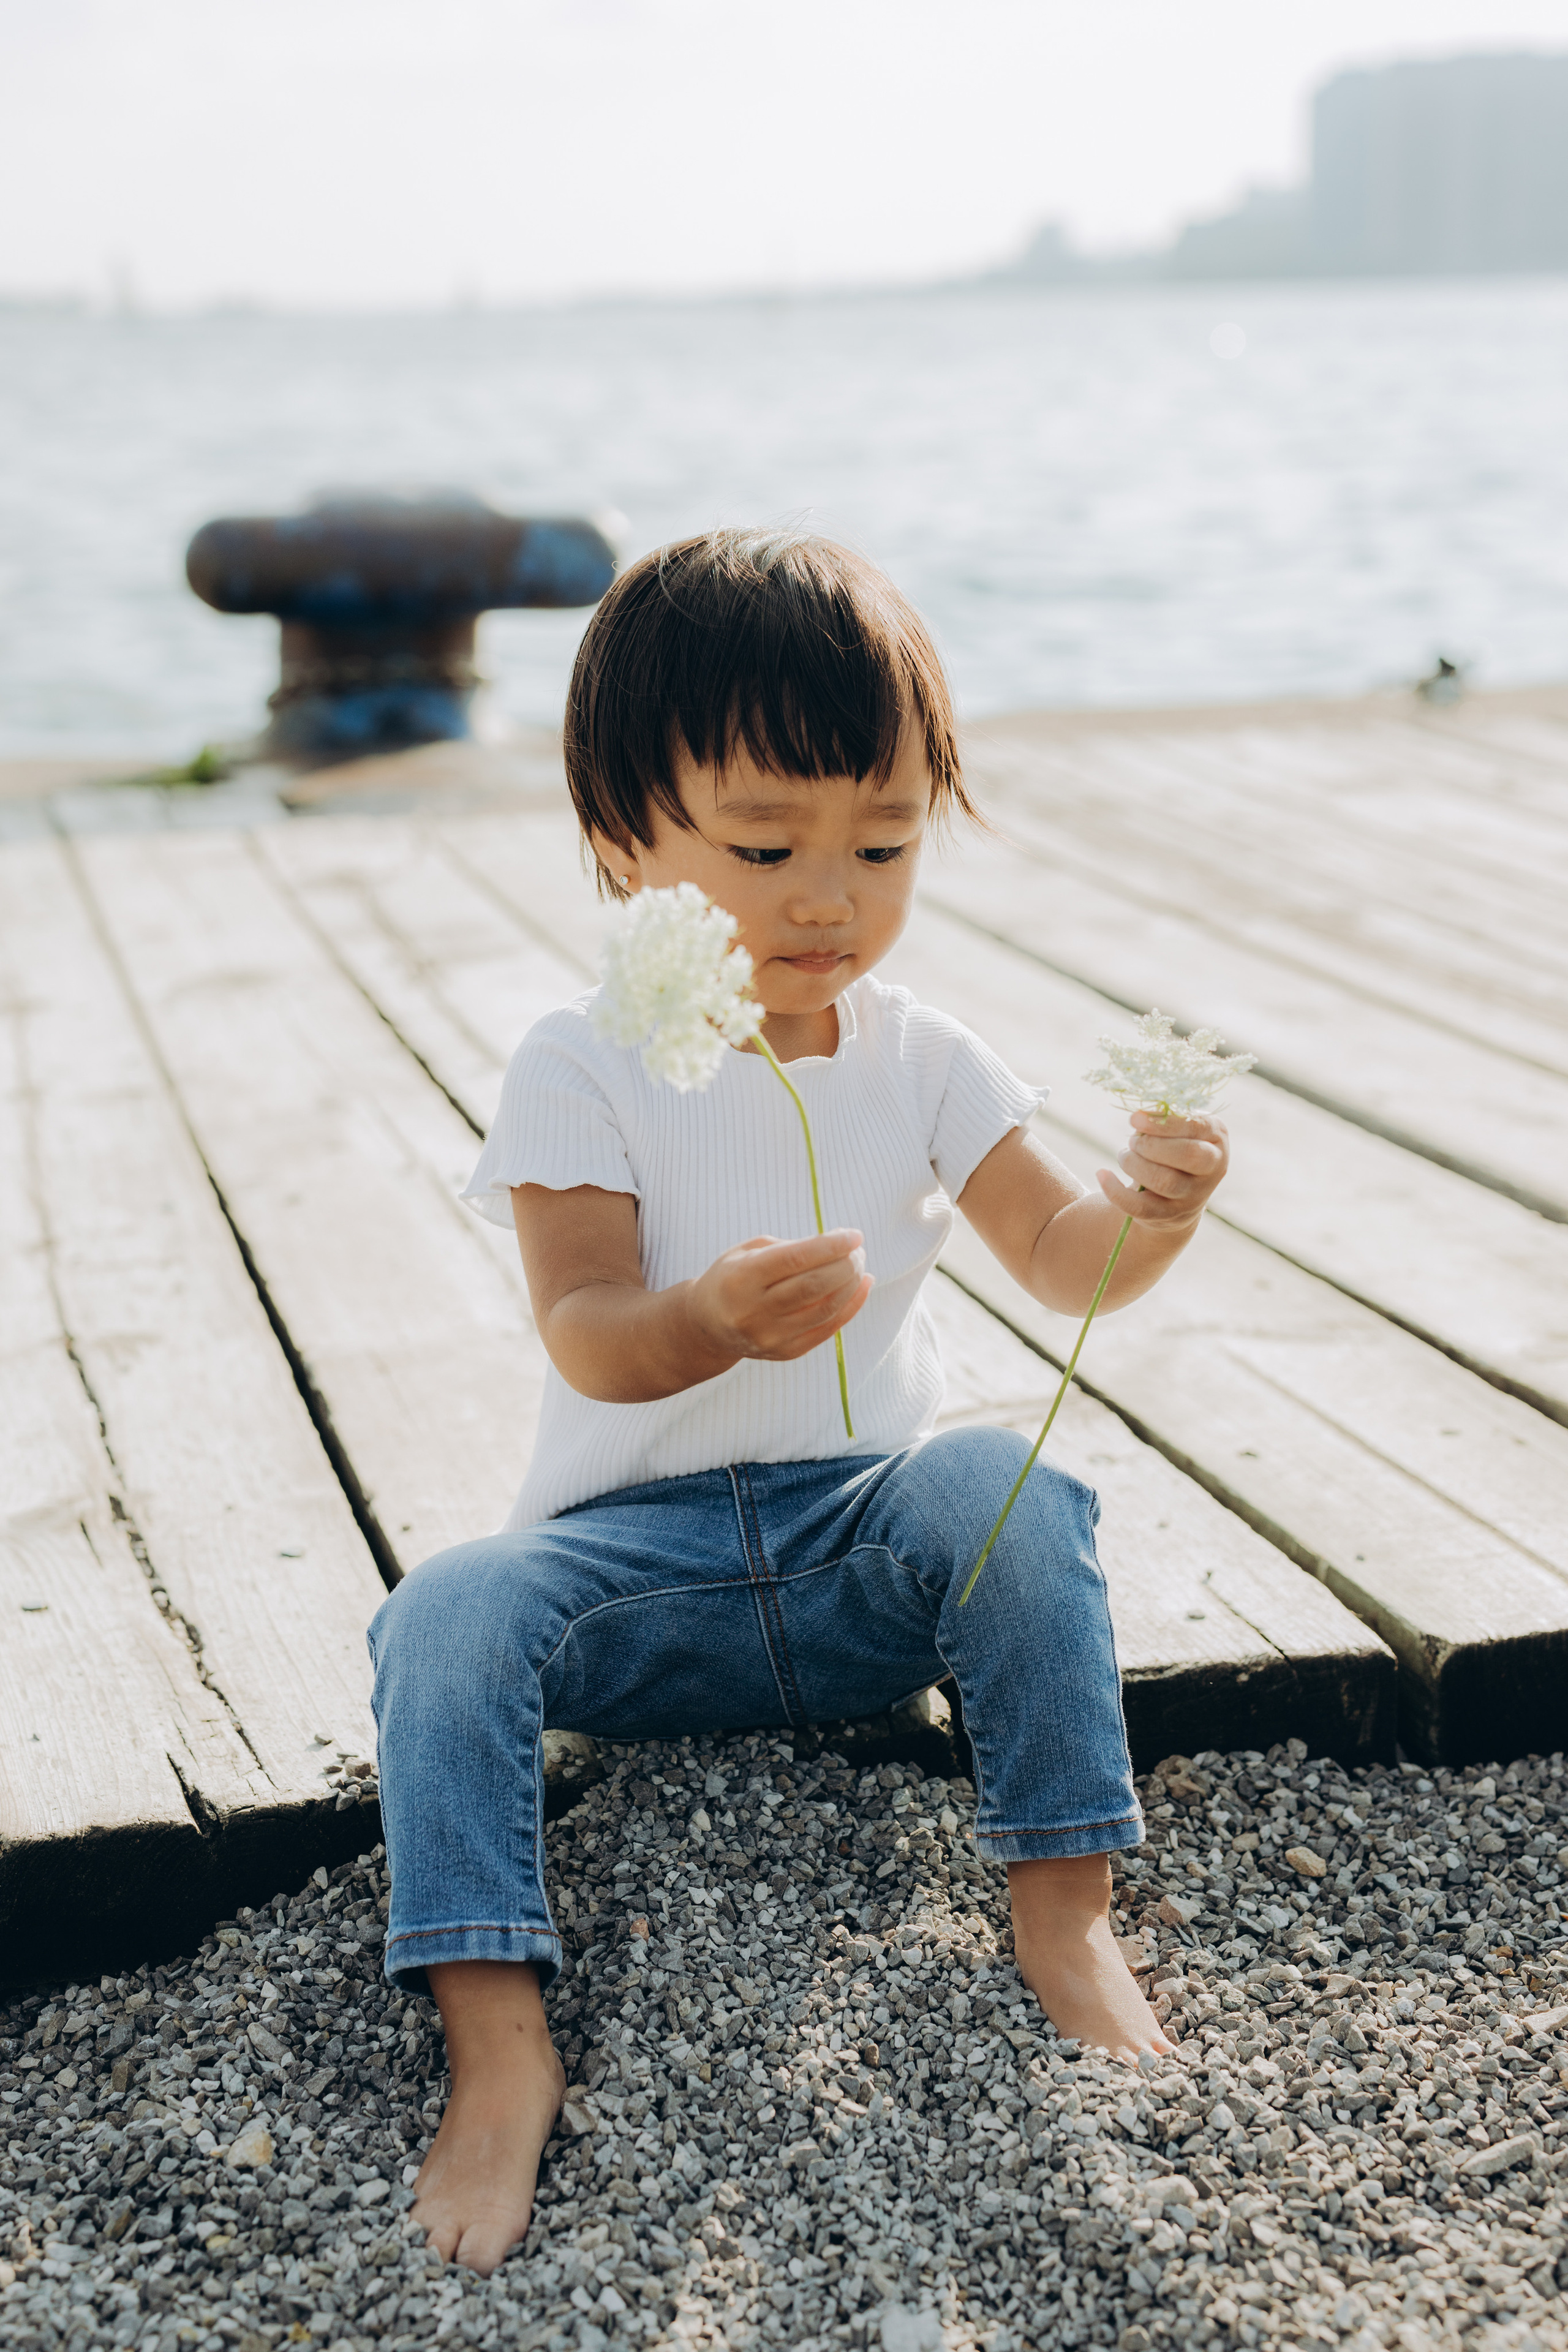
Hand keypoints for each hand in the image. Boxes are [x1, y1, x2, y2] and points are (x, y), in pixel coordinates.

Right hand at [689, 1228, 872, 1363]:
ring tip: (859, 1265)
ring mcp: (771, 1336)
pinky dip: (851, 1306)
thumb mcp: (749, 1252)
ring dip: (851, 1284)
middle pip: (813, 1286)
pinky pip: (827, 1329)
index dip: (830, 1245)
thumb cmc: (733, 1277)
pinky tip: (863, 1286)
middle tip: (857, 1250)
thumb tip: (839, 1245)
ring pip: (825, 1309)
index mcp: (742, 1278)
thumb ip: (791, 1248)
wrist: (706, 1326)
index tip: (854, 1235)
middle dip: (846, 1264)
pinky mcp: (787, 1352)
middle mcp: (754, 1311)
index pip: (795, 1259)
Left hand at [1095, 1112, 1228, 1225]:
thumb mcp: (1178, 1130)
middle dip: (1152, 1145)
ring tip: (1125, 1156)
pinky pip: (1140, 1206)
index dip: (1164, 1123)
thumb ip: (1164, 1120)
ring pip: (1164, 1181)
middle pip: (1187, 1155)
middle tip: (1133, 1142)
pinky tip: (1102, 1174)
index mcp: (1216, 1139)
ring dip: (1135, 1164)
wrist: (1178, 1194)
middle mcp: (1213, 1168)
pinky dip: (1115, 1190)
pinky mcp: (1169, 1216)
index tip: (1134, 1119)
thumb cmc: (1174, 1149)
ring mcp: (1194, 1196)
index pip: (1197, 1127)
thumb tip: (1140, 1116)